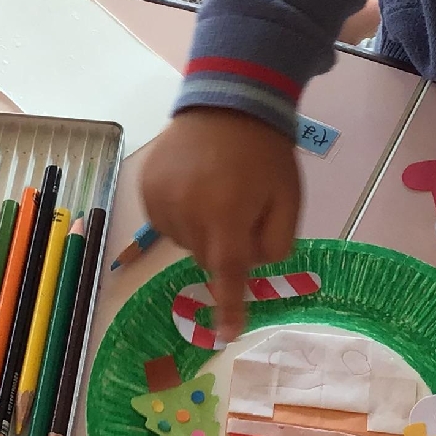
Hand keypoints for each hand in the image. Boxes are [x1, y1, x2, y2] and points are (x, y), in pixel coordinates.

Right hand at [139, 107, 300, 340]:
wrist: (227, 101)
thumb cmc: (265, 153)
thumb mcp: (289, 197)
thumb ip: (276, 242)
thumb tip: (252, 268)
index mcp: (226, 213)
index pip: (227, 273)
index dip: (229, 306)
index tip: (228, 334)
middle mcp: (187, 210)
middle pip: (208, 258)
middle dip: (226, 245)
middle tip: (240, 209)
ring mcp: (161, 199)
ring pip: (186, 242)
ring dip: (203, 231)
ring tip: (216, 192)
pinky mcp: (146, 189)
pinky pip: (166, 223)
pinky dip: (182, 216)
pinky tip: (195, 188)